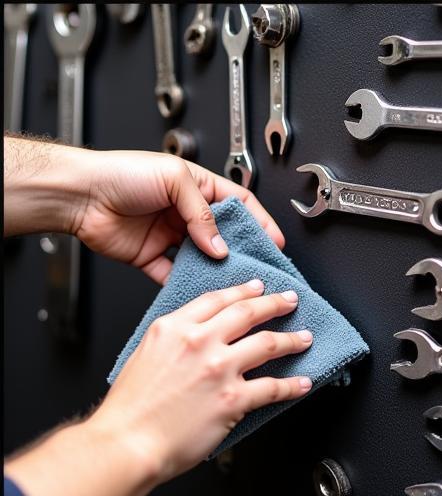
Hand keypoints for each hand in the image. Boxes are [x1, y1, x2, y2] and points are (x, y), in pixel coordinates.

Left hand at [70, 147, 284, 282]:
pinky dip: (188, 285)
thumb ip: (201, 212)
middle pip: (223, 236)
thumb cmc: (119, 173)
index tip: (274, 242)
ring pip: (203, 259)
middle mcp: (184, 213)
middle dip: (242, 251)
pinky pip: (176, 277)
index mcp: (195, 187)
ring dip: (217, 271)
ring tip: (235, 282)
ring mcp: (170, 237)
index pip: (238, 205)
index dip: (259, 223)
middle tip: (260, 267)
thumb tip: (220, 244)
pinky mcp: (153, 259)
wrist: (79, 195)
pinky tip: (201, 289)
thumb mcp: (173, 178)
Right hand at [96, 279, 313, 480]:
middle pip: (248, 313)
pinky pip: (274, 387)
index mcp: (173, 328)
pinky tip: (303, 383)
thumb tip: (199, 340)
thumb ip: (175, 342)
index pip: (217, 299)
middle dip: (275, 304)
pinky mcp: (233, 398)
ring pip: (268, 344)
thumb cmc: (132, 409)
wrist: (128, 442)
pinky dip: (294, 385)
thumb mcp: (146, 355)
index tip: (258, 288)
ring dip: (292, 340)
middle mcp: (198, 342)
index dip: (243, 291)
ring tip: (304, 339)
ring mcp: (218, 369)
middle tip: (290, 302)